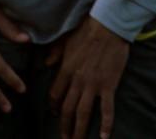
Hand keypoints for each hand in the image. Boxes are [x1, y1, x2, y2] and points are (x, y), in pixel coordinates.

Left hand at [47, 16, 129, 138]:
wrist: (107, 27)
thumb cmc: (85, 31)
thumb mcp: (64, 41)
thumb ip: (54, 54)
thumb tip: (45, 64)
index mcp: (65, 69)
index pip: (55, 94)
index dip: (54, 106)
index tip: (54, 114)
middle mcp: (77, 81)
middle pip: (68, 108)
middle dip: (65, 125)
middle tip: (64, 137)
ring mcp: (93, 85)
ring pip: (84, 112)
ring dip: (80, 129)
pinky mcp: (109, 86)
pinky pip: (107, 109)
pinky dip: (106, 124)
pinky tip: (105, 136)